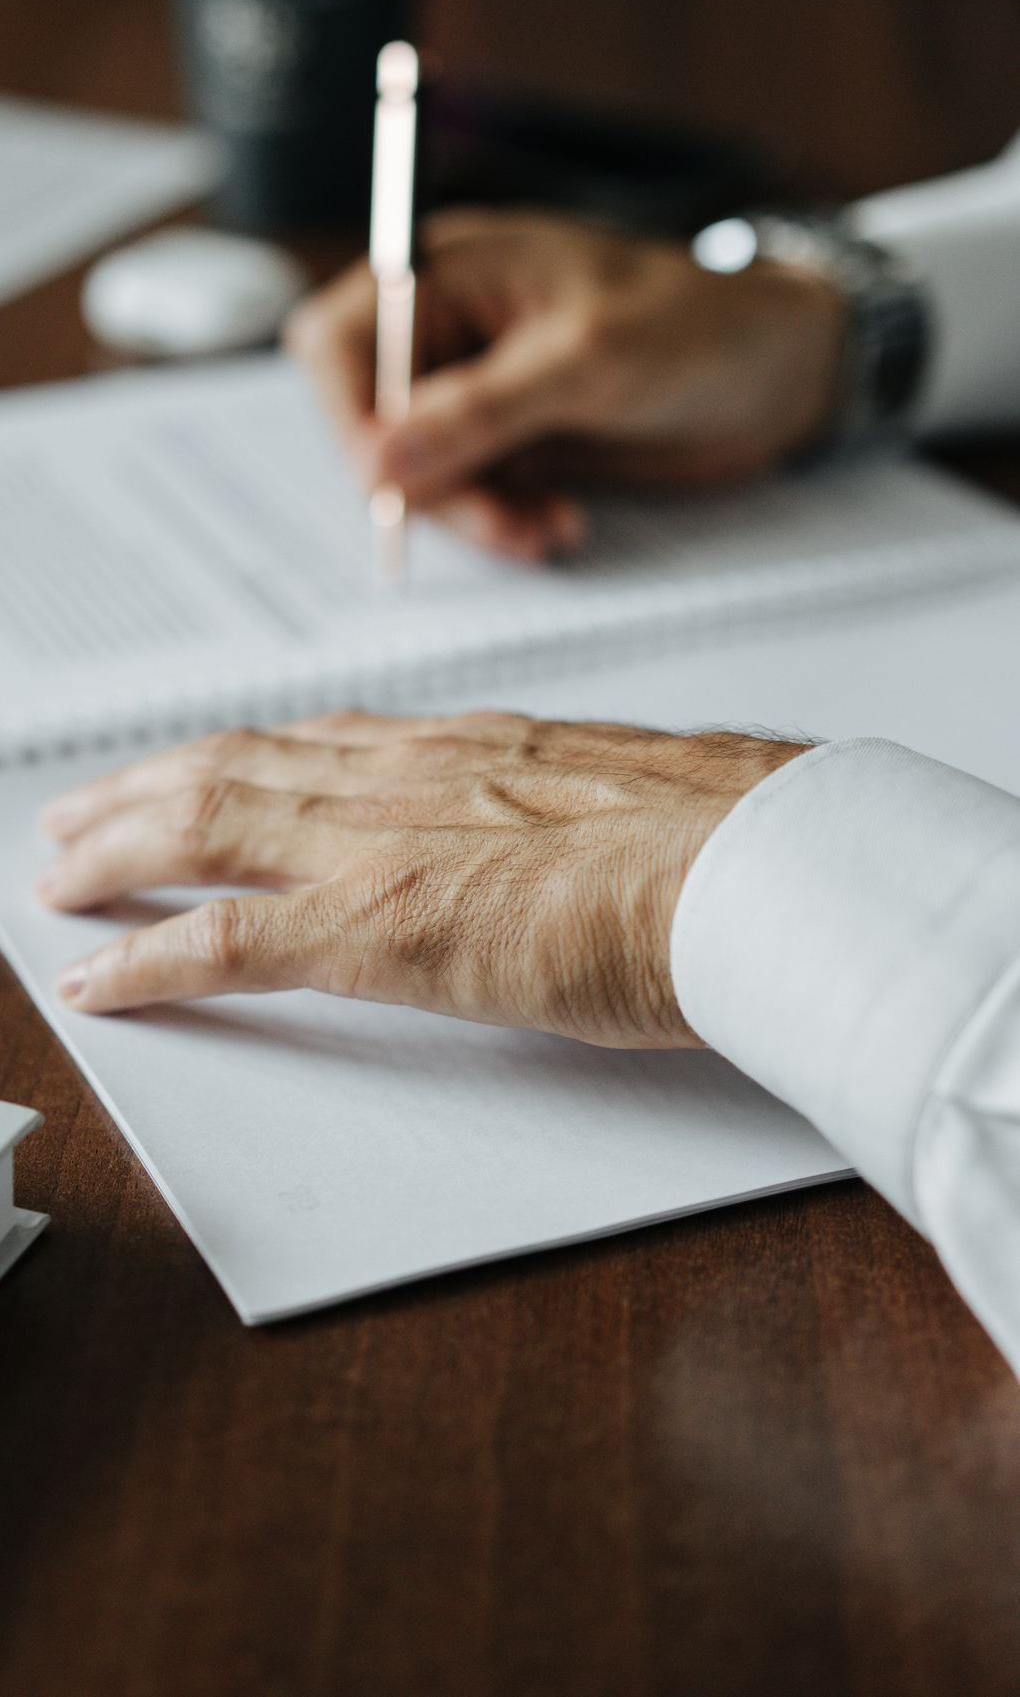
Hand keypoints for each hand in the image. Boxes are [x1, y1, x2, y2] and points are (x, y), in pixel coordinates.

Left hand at [39, 714, 804, 1045]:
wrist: (757, 862)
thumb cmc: (727, 837)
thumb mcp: (633, 802)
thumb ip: (578, 814)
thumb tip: (589, 842)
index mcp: (469, 746)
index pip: (318, 741)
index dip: (239, 758)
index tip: (196, 770)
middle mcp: (407, 773)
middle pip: (235, 768)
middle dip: (141, 792)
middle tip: (78, 818)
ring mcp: (384, 841)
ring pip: (205, 826)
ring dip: (118, 851)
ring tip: (60, 876)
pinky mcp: (379, 923)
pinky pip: (227, 939)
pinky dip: (152, 957)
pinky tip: (100, 978)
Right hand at [286, 210, 845, 559]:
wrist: (779, 374)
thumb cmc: (695, 328)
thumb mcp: (586, 363)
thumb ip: (479, 412)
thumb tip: (378, 464)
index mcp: (449, 271)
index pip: (340, 340)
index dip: (350, 414)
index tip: (392, 479)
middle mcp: (450, 328)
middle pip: (371, 420)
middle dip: (426, 483)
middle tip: (500, 523)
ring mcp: (477, 390)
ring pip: (420, 474)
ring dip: (474, 515)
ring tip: (547, 530)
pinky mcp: (511, 443)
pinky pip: (471, 498)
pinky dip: (504, 522)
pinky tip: (558, 525)